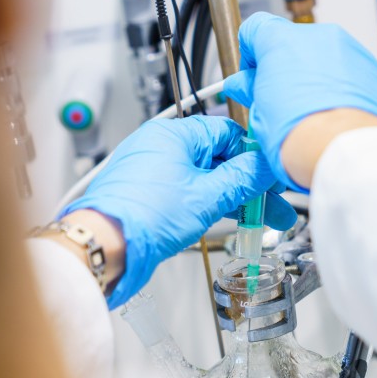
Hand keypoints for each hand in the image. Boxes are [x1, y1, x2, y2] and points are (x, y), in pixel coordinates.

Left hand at [60, 115, 296, 307]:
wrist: (104, 246)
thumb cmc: (143, 216)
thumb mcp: (207, 196)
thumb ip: (242, 179)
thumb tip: (265, 165)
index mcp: (174, 134)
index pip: (227, 132)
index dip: (253, 155)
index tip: (271, 175)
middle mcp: (161, 146)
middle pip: (217, 157)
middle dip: (247, 183)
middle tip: (272, 205)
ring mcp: (154, 171)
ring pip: (204, 178)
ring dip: (231, 197)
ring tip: (258, 219)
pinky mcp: (149, 195)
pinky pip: (188, 192)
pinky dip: (209, 204)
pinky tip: (228, 219)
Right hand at [223, 12, 376, 189]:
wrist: (345, 150)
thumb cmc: (302, 135)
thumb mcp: (259, 114)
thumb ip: (250, 90)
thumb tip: (241, 85)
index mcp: (281, 41)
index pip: (256, 29)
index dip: (251, 55)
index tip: (253, 77)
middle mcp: (318, 37)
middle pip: (294, 45)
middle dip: (286, 71)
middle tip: (283, 105)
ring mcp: (350, 51)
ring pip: (326, 59)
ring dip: (316, 80)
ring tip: (313, 115)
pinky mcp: (374, 72)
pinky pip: (353, 76)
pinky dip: (344, 91)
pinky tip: (336, 118)